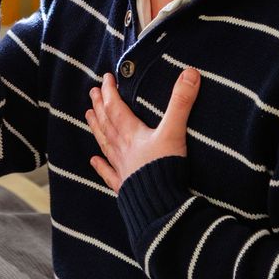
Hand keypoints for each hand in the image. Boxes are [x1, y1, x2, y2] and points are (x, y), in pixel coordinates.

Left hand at [86, 68, 199, 192]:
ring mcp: (121, 168)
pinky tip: (93, 161)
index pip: (115, 107)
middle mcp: (122, 149)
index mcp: (131, 134)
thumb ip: (181, 103)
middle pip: (106, 123)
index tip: (106, 78)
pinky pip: (109, 173)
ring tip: (87, 115)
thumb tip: (190, 73)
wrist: (160, 204)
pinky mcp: (125, 186)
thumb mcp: (174, 131)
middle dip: (99, 106)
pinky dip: (100, 166)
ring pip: (104, 143)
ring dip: (96, 128)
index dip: (110, 92)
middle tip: (92, 92)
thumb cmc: (165, 167)